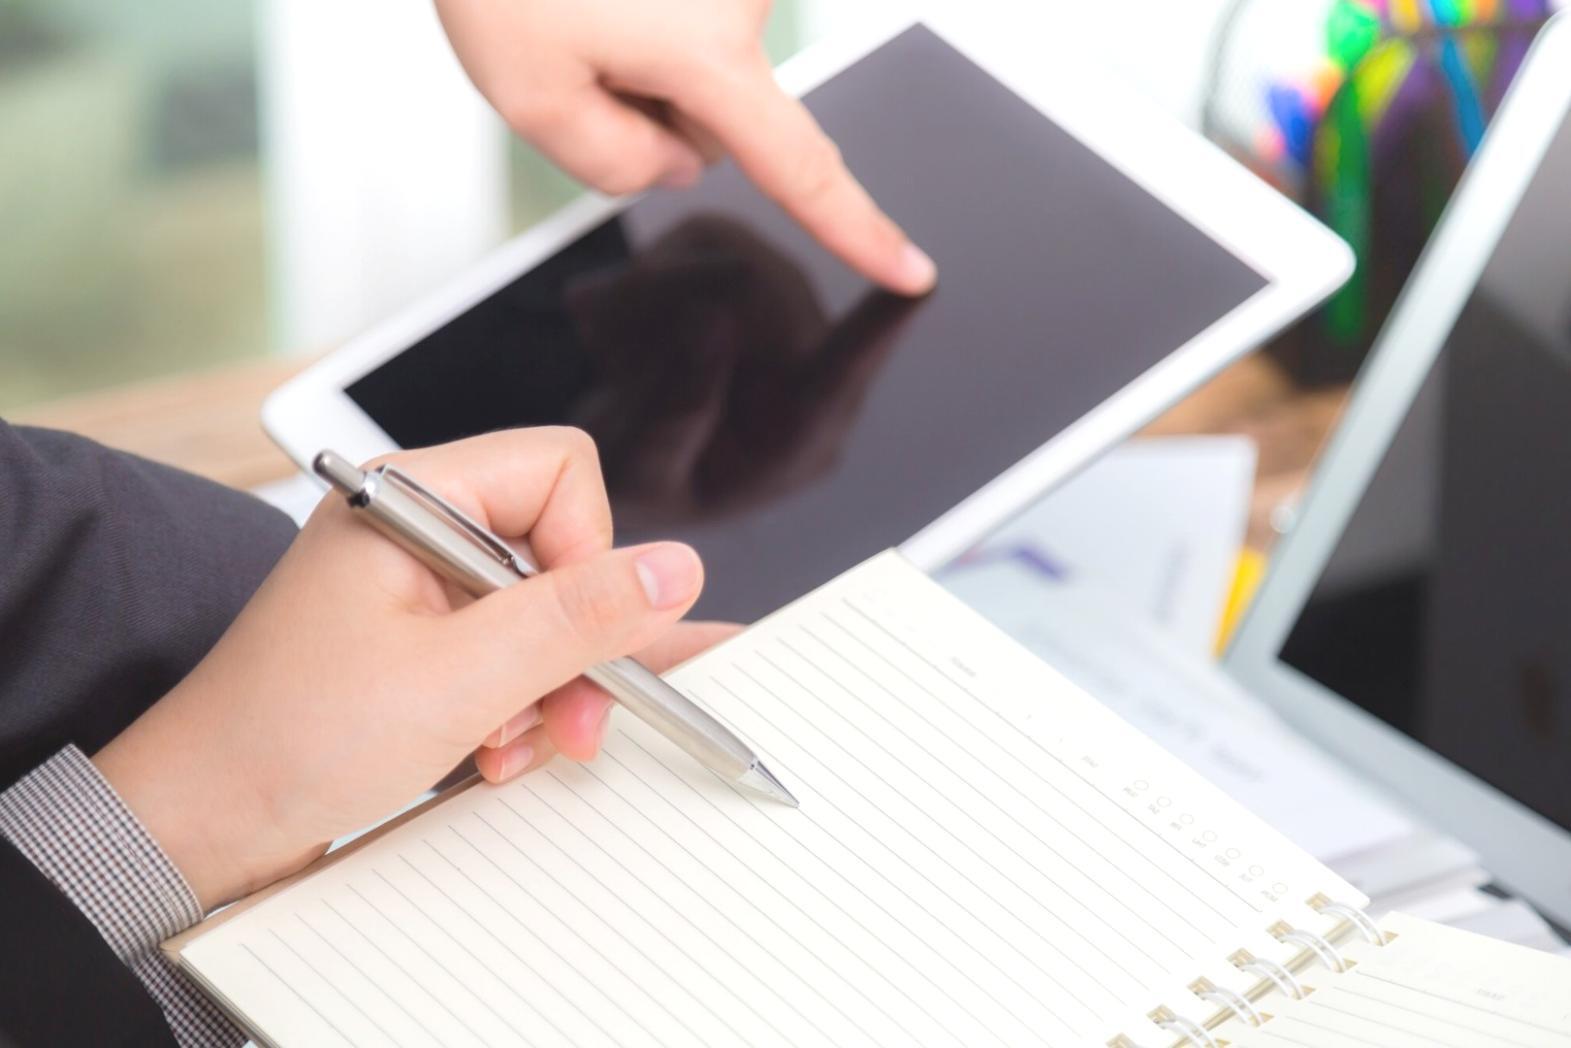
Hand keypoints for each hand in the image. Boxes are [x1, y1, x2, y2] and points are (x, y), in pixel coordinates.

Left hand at [94, 429, 734, 909]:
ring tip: (507, 745)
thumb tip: (677, 570)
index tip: (581, 634)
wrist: (203, 822)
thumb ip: (579, 618)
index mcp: (409, 496)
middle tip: (571, 717)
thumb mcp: (461, 679)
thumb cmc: (292, 739)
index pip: (561, 471)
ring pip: (543, 611)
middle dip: (574, 643)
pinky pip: (509, 652)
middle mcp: (416, 526)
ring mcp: (416, 584)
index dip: (592, 551)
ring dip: (546, 689)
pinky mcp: (418, 638)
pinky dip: (515, 707)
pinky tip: (487, 751)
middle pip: (561, 547)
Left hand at [434, 0, 936, 294]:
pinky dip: (643, 19)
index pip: (799, 170)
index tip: (911, 270)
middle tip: (577, 52)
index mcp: (705, 51)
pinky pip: (689, 20)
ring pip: (699, 68)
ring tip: (578, 7)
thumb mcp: (529, 96)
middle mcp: (741, 0)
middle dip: (652, 106)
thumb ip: (616, 167)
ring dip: (640, 55)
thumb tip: (677, 163)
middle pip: (719, 119)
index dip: (858, 230)